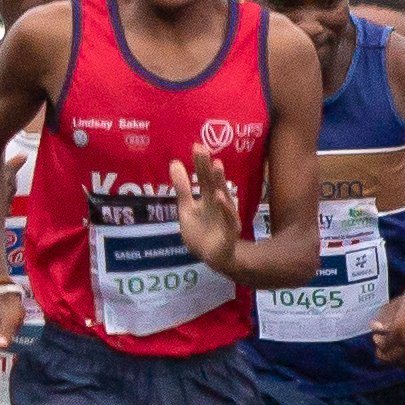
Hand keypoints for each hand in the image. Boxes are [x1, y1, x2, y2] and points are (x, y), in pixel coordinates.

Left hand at [171, 140, 242, 274]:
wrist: (215, 258)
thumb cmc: (202, 232)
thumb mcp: (187, 209)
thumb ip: (183, 187)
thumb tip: (174, 162)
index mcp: (207, 198)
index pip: (203, 178)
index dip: (200, 164)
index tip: (196, 146)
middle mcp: (218, 204)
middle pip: (212, 183)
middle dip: (207, 167)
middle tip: (202, 148)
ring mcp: (225, 217)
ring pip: (223, 197)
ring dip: (220, 182)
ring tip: (216, 166)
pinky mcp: (229, 231)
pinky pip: (228, 219)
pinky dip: (224, 208)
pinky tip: (219, 197)